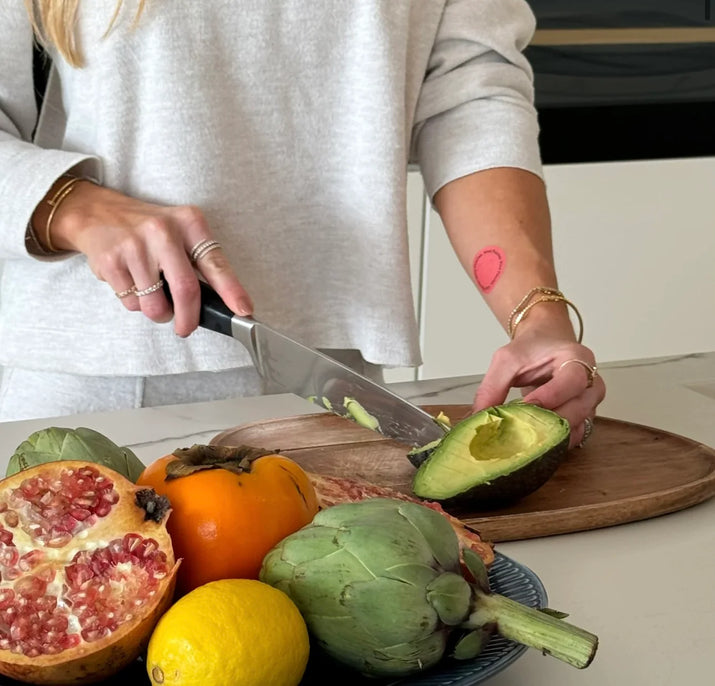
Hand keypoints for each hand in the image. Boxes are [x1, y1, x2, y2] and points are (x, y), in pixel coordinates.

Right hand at [45, 181, 252, 335]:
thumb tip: (219, 303)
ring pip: (155, 304)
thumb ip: (199, 261)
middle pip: (186, 290)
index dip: (232, 290)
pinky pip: (131, 302)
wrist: (97, 213)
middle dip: (189, 318)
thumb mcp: (180, 232)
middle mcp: (163, 231)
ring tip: (153, 296)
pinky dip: (134, 302)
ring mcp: (135, 245)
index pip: (216, 263)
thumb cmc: (148, 230)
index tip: (244, 310)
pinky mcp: (111, 261)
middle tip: (186, 328)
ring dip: (157, 312)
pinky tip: (131, 282)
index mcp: (189, 223)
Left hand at [473, 331, 605, 448]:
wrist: (547, 345)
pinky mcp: (583, 418)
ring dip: (551, 435)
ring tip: (524, 438)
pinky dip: (554, 441)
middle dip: (548, 421)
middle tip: (521, 428)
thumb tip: (479, 418)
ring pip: (577, 427)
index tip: (527, 405)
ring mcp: (589, 403)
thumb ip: (492, 387)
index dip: (551, 396)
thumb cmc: (532, 349)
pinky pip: (574, 436)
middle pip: (578, 409)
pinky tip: (533, 443)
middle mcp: (591, 382)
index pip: (572, 381)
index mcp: (577, 359)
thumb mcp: (507, 360)